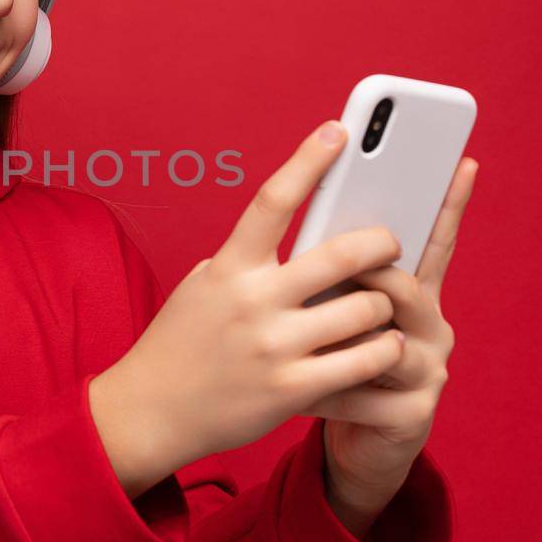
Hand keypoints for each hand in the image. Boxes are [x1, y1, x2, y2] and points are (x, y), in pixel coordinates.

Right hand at [91, 120, 411, 495]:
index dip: (308, 160)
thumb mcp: (205, 286)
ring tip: (384, 304)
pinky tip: (384, 345)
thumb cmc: (183, 342)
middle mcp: (252, 301)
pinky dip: (385, 349)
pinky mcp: (291, 391)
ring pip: (365, 309)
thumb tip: (304, 231)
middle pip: (341, 254)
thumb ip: (248, 260)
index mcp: (229, 267)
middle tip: (390, 243)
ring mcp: (273, 347)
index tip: (337, 130)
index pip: (272, 200)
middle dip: (381, 242)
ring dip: (387, 303)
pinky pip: (363, 361)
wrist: (151, 411)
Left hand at [302, 158, 478, 525]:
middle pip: (404, 286)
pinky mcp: (413, 415)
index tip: (463, 161)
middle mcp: (430, 326)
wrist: (347, 444)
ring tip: (302, 343)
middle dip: (364, 278)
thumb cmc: (330, 363)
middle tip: (329, 276)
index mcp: (412, 293)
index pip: (433, 239)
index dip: (449, 203)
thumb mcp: (329, 311)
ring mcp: (428, 371)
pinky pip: (363, 393)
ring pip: (386, 341)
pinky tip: (299, 393)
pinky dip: (325, 391)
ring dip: (336, 342)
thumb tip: (311, 221)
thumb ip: (331, 273)